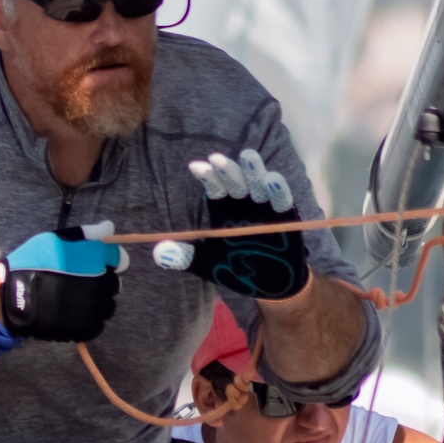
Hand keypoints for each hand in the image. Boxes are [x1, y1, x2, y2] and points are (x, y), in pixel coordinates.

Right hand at [0, 223, 121, 342]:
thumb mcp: (53, 239)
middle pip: (113, 284)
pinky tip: (70, 314)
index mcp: (95, 258)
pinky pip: (96, 324)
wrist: (13, 297)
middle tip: (76, 284)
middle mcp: (101, 282)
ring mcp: (95, 307)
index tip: (91, 266)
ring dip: (95, 303)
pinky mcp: (87, 327)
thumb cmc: (31, 263)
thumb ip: (84, 234)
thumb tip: (110, 227)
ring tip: (71, 301)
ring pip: (107, 306)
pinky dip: (86, 321)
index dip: (107, 262)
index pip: (119, 260)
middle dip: (100, 283)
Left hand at [160, 150, 309, 301]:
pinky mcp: (285, 219)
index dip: (207, 177)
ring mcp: (265, 210)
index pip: (215, 188)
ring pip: (260, 186)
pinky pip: (282, 202)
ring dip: (254, 171)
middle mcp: (244, 205)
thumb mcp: (206, 264)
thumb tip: (158, 252)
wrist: (268, 286)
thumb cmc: (236, 269)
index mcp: (224, 210)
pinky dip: (279, 190)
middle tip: (216, 159)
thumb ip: (184, 257)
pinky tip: (273, 178)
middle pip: (236, 182)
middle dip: (227, 170)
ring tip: (248, 156)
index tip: (196, 167)